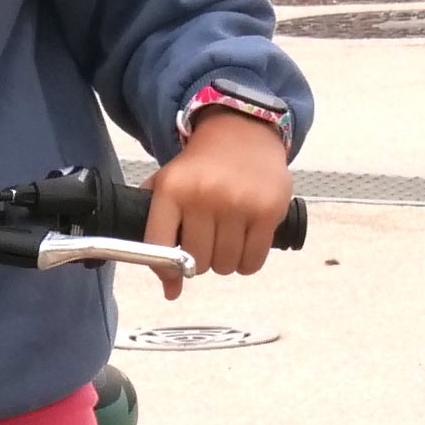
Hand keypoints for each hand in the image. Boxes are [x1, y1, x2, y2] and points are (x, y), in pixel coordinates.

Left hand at [144, 109, 290, 290]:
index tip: (174, 268)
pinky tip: (244, 242)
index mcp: (172, 189)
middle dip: (200, 261)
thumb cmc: (200, 168)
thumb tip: (170, 292)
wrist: (242, 132)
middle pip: (196, 263)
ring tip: (226, 239)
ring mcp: (237, 203)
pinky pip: (253, 262)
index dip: (166, 268)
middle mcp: (203, 195)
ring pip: (225, 266)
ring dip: (225, 261)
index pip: (157, 248)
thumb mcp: (168, 188)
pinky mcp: (267, 211)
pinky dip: (247, 262)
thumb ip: (159, 238)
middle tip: (206, 242)